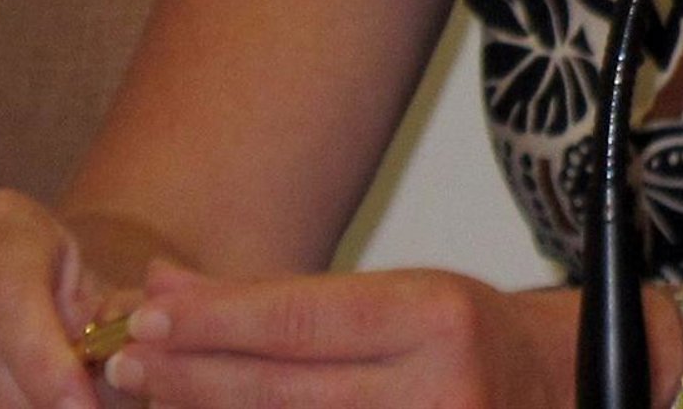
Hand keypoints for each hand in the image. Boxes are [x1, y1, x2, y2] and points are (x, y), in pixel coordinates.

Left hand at [97, 263, 558, 408]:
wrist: (558, 391)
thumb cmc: (467, 339)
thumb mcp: (401, 296)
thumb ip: (295, 303)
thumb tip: (175, 289)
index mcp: (435, 319)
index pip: (301, 320)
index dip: (217, 318)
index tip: (151, 307)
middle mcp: (433, 393)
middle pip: (280, 394)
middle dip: (192, 375)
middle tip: (123, 355)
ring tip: (150, 391)